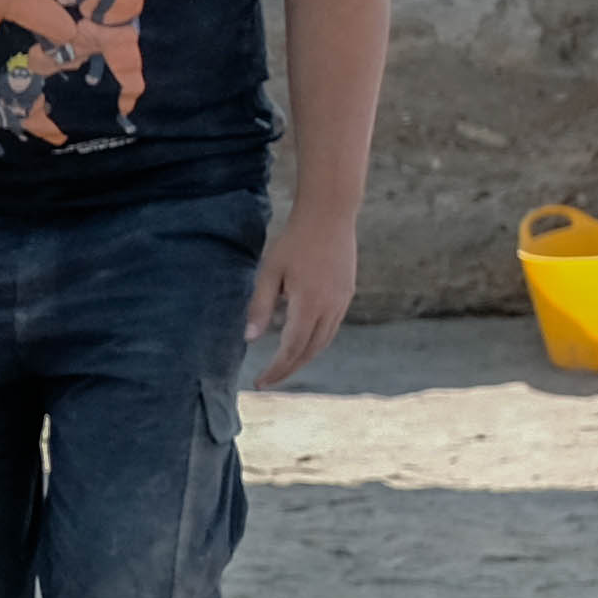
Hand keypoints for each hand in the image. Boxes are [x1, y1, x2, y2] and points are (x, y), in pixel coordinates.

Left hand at [247, 205, 359, 389]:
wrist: (330, 215)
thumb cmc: (294, 241)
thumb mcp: (270, 272)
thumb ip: (260, 306)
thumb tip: (250, 339)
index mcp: (309, 304)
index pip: (291, 349)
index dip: (276, 369)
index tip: (260, 382)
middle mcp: (330, 307)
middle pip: (310, 351)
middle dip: (288, 369)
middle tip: (268, 380)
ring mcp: (342, 301)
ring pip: (324, 341)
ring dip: (304, 357)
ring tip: (283, 366)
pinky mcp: (347, 293)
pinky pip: (332, 327)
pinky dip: (316, 341)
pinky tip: (302, 342)